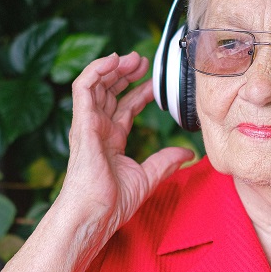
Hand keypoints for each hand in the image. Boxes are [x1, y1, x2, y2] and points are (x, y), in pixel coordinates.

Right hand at [59, 52, 193, 234]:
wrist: (94, 213)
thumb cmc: (111, 203)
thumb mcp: (148, 176)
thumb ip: (166, 161)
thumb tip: (188, 153)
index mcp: (110, 140)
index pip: (124, 107)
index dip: (139, 91)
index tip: (154, 82)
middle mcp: (98, 129)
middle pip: (109, 91)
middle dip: (126, 73)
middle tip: (144, 62)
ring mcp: (88, 124)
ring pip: (96, 84)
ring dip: (113, 67)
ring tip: (132, 58)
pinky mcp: (82, 122)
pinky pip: (83, 88)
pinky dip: (96, 70)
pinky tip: (113, 60)